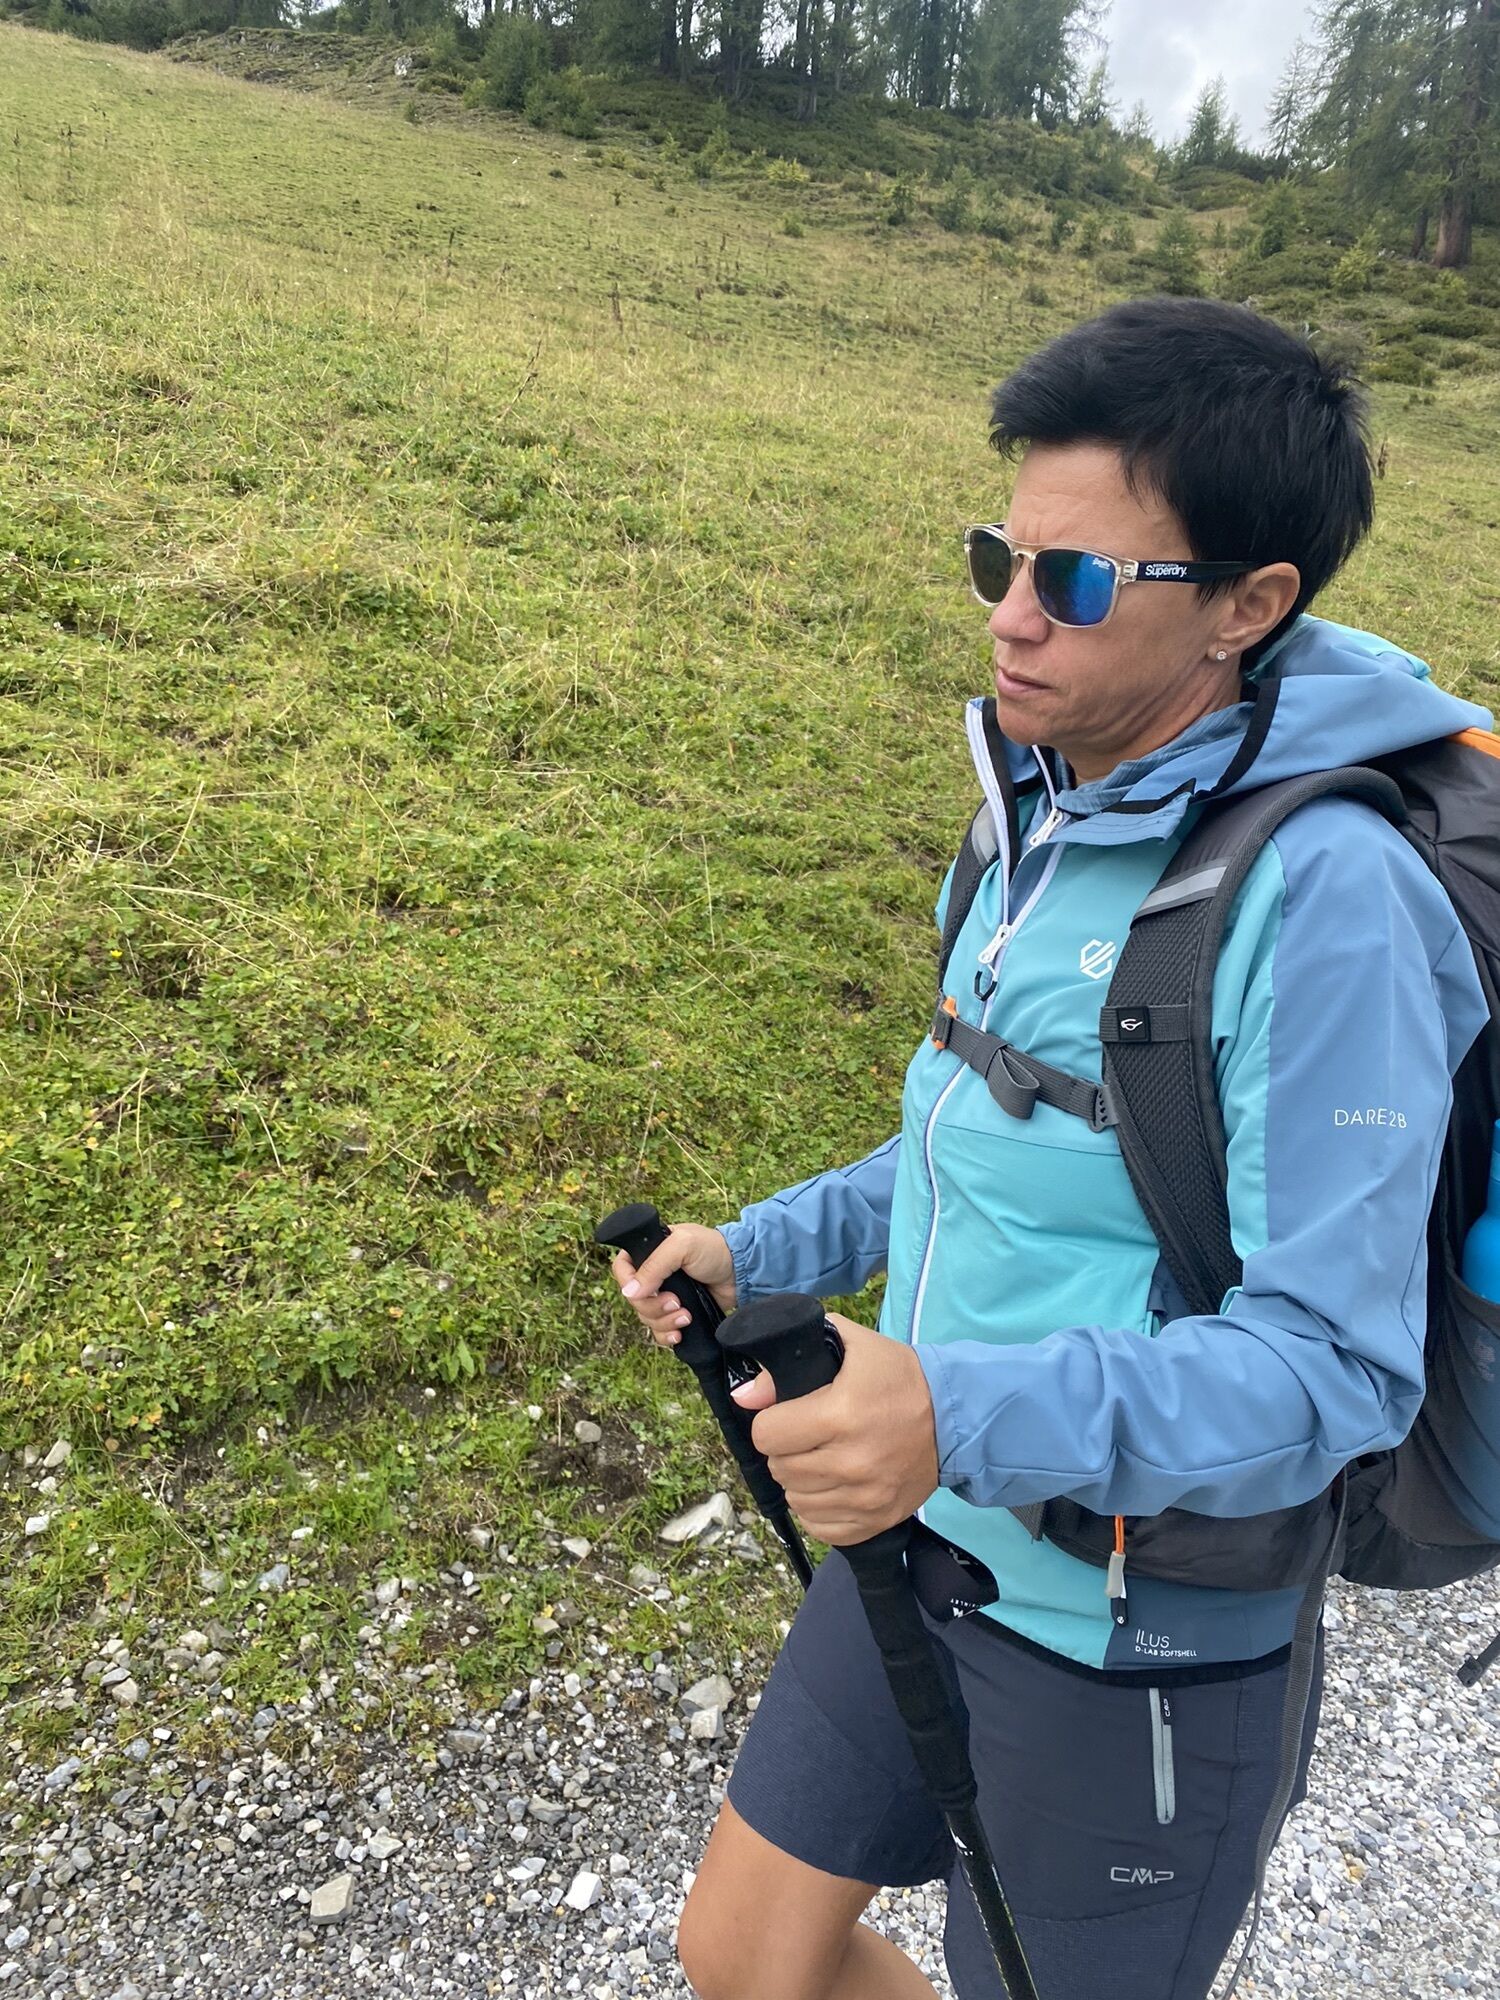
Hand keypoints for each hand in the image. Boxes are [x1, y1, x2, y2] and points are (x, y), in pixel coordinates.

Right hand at [611, 1224, 737, 1348]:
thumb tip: (629, 1293)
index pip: (622, 1268)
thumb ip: (654, 1265)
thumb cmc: (714, 1250)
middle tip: (676, 1302)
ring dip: (664, 1322)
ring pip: (646, 1318)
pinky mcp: (678, 1314)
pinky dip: (667, 1336)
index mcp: (650, 1252)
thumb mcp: (683, 1246)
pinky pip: (660, 1332)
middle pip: (634, 1300)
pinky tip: (680, 1334)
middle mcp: (654, 1275)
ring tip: (686, 1316)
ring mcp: (665, 1296)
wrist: (742, 1272)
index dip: (627, 1283)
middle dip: (654, 1307)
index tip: (644, 1292)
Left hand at [729, 1314, 939, 1545]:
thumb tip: (745, 1395)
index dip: (771, 1422)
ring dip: (800, 1480)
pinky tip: (832, 1486)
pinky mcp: (876, 1521)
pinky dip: (818, 1510)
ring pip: (796, 1500)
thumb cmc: (897, 1376)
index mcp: (841, 1414)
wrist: (954, 1418)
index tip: (787, 1415)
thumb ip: (789, 1361)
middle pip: (780, 1468)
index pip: (768, 1434)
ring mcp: (865, 1497)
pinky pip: (820, 1529)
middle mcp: (851, 1461)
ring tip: (821, 1459)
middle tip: (808, 1435)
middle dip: (786, 1449)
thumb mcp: (849, 1347)